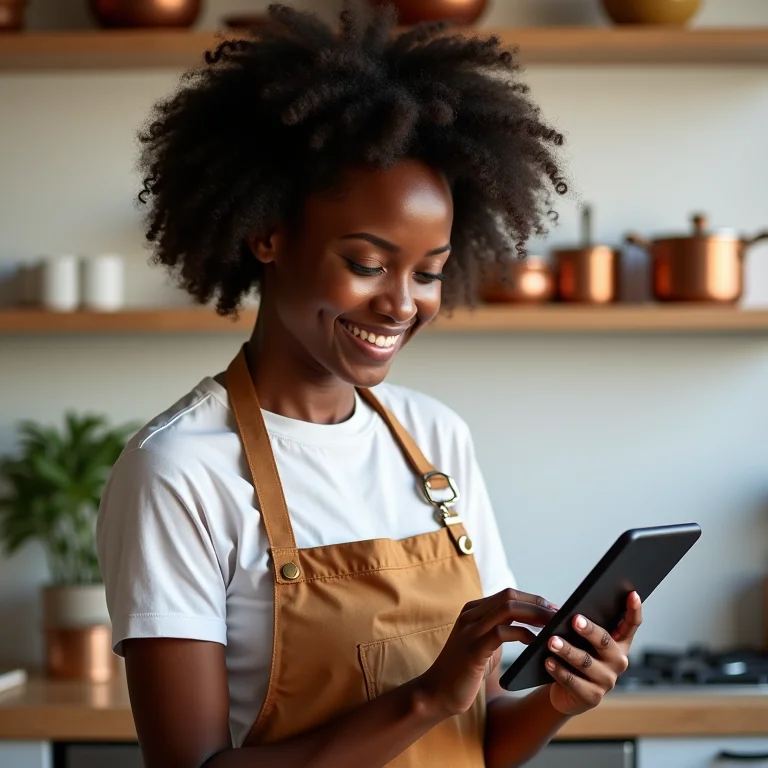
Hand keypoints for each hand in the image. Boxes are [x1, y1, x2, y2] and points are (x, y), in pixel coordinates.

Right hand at [418, 587, 557, 717]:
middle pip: (510, 596)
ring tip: (552, 626)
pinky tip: (535, 643)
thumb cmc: (465, 671)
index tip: (554, 609)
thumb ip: (501, 630)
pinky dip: (523, 634)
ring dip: (535, 616)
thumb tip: (532, 626)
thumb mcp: (485, 645)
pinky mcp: (473, 648)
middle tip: (559, 615)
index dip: (533, 599)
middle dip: (537, 603)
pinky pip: (503, 632)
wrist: (438, 692)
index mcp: (473, 610)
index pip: (508, 594)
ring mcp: (470, 629)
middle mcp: (470, 614)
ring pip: (508, 609)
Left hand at [545, 591, 642, 715]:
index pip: (631, 625)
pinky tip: (548, 661)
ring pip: (586, 662)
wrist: (566, 692)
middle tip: (575, 619)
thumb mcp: (582, 641)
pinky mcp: (592, 697)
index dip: (634, 610)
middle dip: (589, 630)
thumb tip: (572, 614)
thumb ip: (584, 628)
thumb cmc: (575, 658)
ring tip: (552, 641)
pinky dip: (559, 670)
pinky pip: (573, 682)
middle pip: (605, 642)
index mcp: (619, 643)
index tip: (632, 593)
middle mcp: (618, 662)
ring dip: (567, 650)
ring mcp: (607, 681)